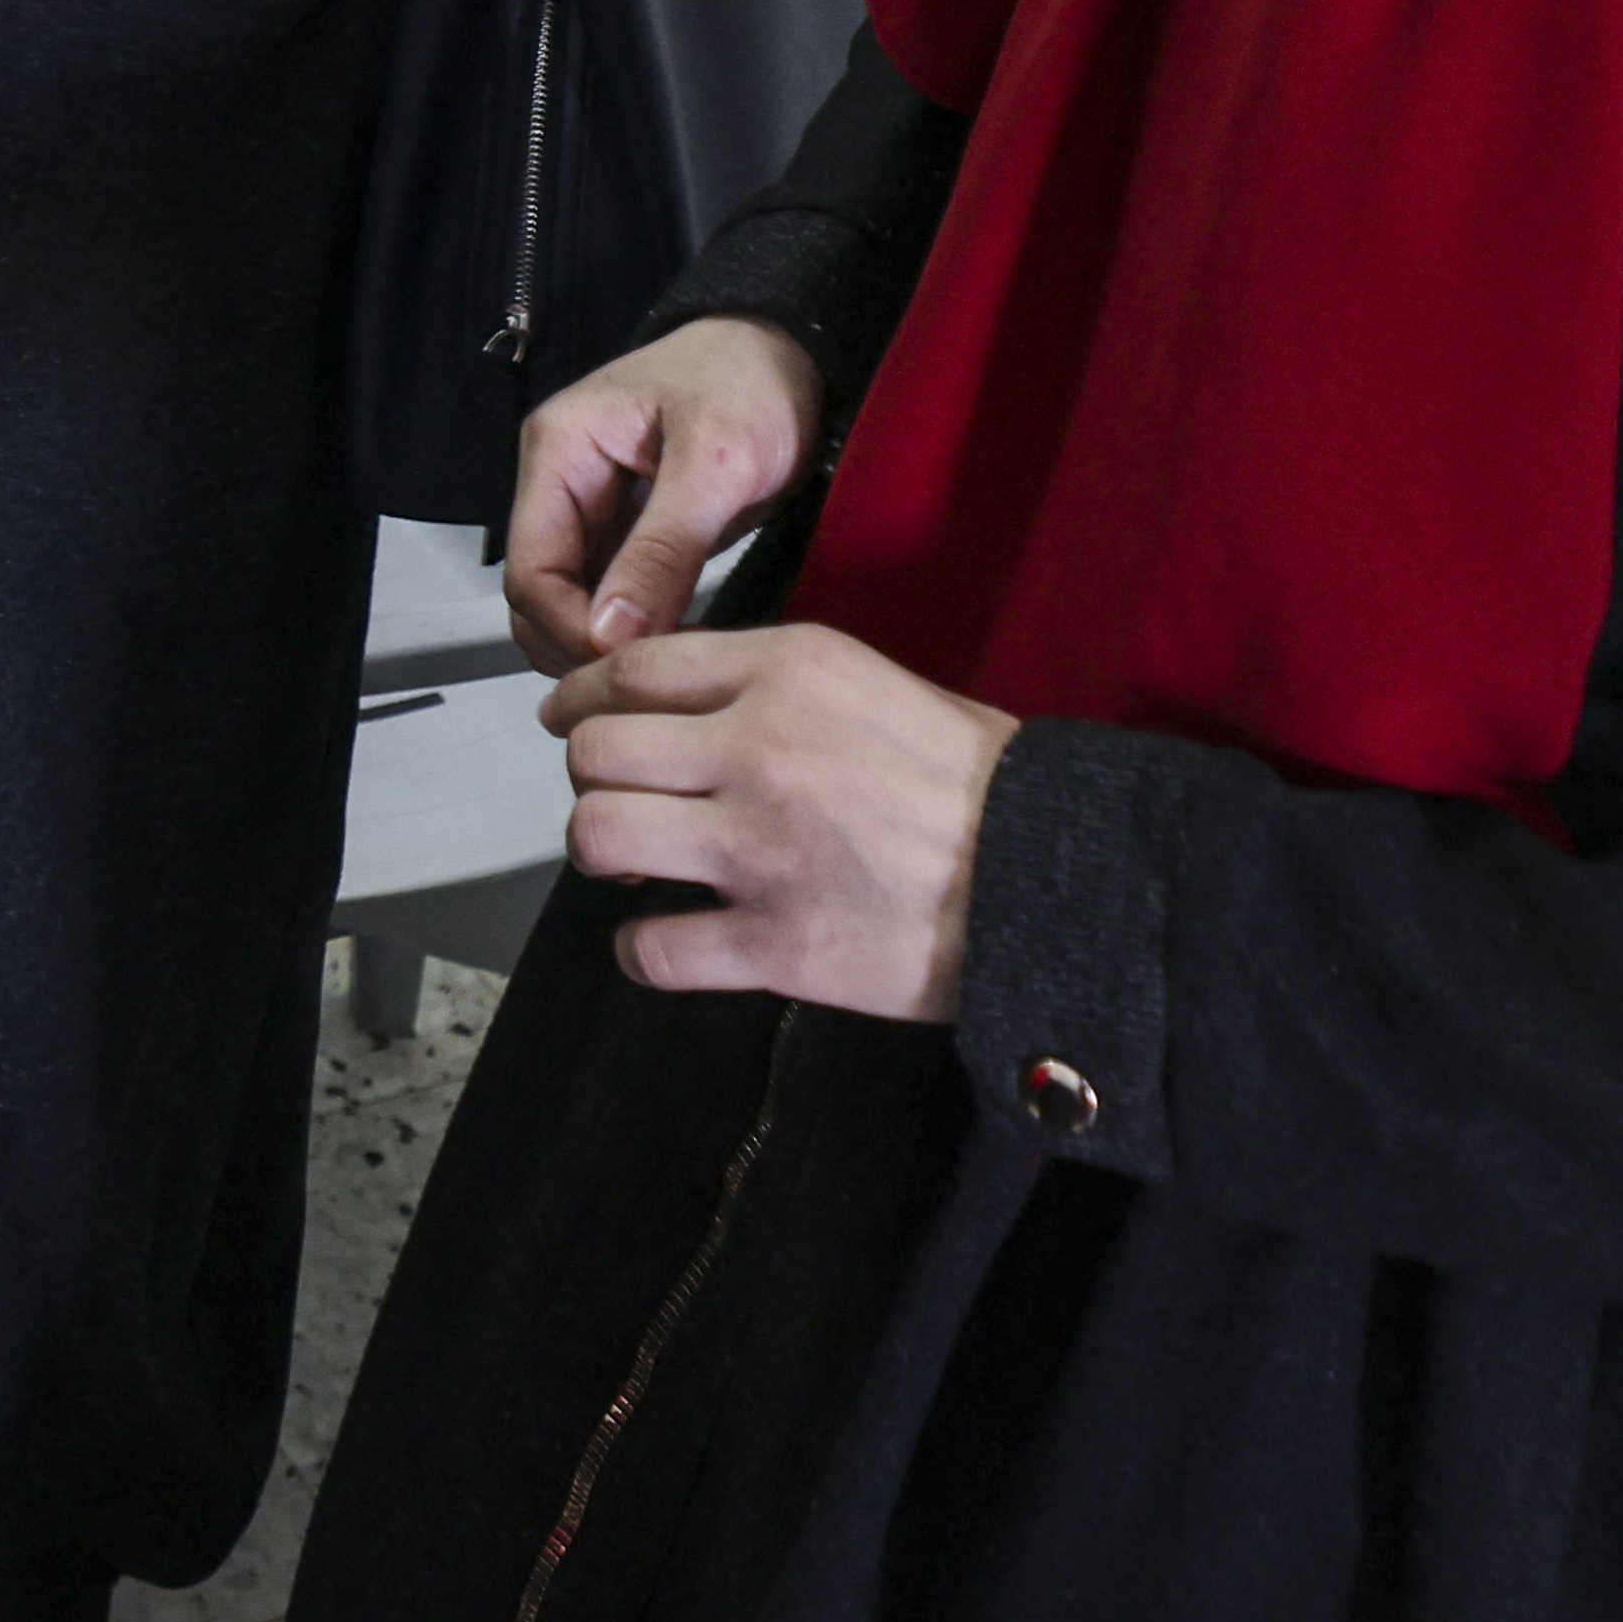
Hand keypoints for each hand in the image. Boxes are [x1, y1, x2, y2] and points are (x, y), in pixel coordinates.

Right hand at [503, 314, 824, 669]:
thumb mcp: (717, 461)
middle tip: (649, 676)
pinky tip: (678, 644)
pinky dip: (634, 628)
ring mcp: (593, 507)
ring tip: (670, 665)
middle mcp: (562, 481)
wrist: (792, 349)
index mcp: (560, 450)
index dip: (567, 628)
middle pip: (538, 594)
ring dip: (606, 642)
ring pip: (570, 602)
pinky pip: (611, 594)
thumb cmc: (751, 378)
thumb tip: (610, 633)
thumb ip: (662, 548)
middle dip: (580, 644)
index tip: (625, 663)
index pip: (530, 569)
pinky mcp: (628, 529)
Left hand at [542, 625, 1015, 1019]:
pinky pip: (651, 948)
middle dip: (591, 777)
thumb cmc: (980, 781)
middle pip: (598, 751)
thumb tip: (691, 705)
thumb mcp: (879, 686)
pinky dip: (643, 951)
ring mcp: (757, 849)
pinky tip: (664, 942)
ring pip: (599, 835)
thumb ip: (776, 684)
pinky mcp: (773, 943)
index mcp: (787, 672)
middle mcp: (756, 749)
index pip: (632, 670)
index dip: (580, 697)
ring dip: (600, 853)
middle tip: (617, 797)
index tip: (568, 717)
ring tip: (633, 865)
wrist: (1054, 877)